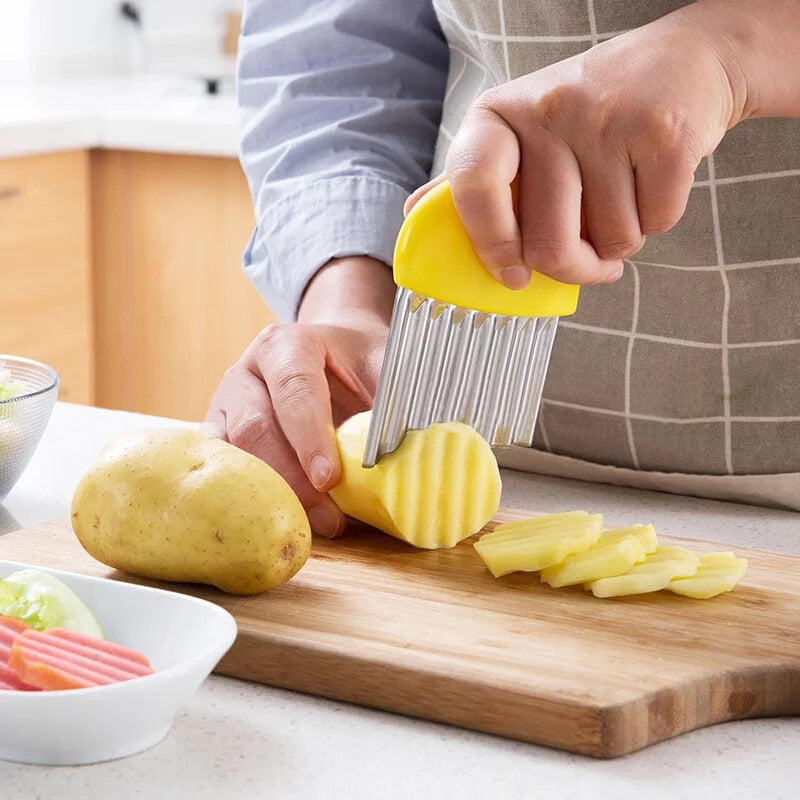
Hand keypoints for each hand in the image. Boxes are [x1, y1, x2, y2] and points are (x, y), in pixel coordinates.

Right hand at [203, 257, 393, 536]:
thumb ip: (401, 393)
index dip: (309, 435)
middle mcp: (247, 374)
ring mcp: (226, 408)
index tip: (330, 478)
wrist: (332, 352)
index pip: (293, 388)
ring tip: (318, 526)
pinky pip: (228, 474)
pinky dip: (257, 500)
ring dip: (275, 496)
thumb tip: (434, 439)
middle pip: (254, 428)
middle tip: (330, 519)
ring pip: (234, 457)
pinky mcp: (221, 439)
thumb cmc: (359, 360)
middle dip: (291, 479)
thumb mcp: (386, 361)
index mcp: (286, 345)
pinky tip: (289, 519)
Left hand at [407, 1, 750, 287]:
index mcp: (499, 116)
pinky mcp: (664, 132)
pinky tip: (653, 184)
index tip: (512, 277)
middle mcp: (546, 109)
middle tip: (591, 262)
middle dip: (576, 269)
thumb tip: (415, 216)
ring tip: (624, 200)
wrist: (683, 61)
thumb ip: (474, 179)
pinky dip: (659, 220)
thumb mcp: (521, 132)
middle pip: (550, 244)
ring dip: (622, 242)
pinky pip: (657, 222)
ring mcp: (607, 118)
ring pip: (612, 241)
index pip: (473, 186)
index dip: (490, 243)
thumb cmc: (588, 112)